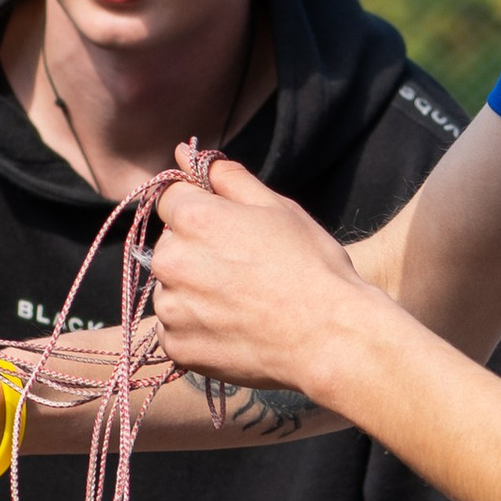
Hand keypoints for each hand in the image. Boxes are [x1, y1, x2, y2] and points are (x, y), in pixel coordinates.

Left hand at [151, 156, 376, 401]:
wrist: (330, 337)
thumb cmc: (310, 267)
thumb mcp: (277, 207)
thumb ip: (226, 178)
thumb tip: (185, 153)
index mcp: (194, 219)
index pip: (170, 199)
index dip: (201, 210)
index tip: (228, 230)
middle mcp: (172, 262)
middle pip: (170, 245)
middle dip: (197, 251)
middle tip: (244, 269)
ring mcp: (172, 309)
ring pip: (172, 289)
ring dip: (195, 292)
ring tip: (242, 303)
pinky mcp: (178, 347)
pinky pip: (176, 330)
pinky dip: (198, 329)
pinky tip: (235, 328)